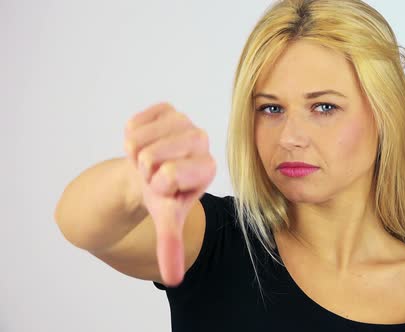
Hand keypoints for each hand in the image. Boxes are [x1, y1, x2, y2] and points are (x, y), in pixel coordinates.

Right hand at [123, 102, 215, 285]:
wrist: (150, 171)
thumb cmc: (163, 195)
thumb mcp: (167, 219)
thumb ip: (172, 246)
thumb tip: (173, 279)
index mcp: (208, 168)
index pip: (169, 176)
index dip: (155, 186)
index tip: (163, 188)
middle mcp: (203, 141)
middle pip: (150, 156)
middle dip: (142, 171)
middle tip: (152, 173)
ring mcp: (186, 121)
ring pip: (139, 140)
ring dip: (135, 154)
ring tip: (147, 160)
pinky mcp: (167, 108)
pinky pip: (134, 123)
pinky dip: (131, 138)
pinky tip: (145, 143)